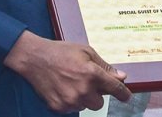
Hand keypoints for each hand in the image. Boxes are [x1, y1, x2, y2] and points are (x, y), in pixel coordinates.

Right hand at [3, 31, 131, 112]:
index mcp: (91, 73)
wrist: (34, 58)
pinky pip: (72, 108)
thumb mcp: (85, 51)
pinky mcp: (59, 107)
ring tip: (70, 82)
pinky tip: (62, 87)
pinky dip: (70, 100)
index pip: (114, 89)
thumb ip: (104, 66)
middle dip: (96, 93)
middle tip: (85, 81)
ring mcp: (70, 100)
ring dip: (82, 97)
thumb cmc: (61, 52)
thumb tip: (121, 76)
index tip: (127, 97)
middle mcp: (82, 89)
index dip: (123, 94)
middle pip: (100, 102)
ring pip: (85, 106)